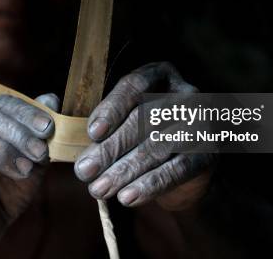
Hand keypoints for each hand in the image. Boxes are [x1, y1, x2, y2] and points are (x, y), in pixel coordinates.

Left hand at [74, 62, 214, 210]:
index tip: (91, 132)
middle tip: (84, 171)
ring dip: (124, 171)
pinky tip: (127, 197)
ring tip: (99, 189)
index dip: (112, 109)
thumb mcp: (123, 120)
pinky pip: (175, 170)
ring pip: (156, 147)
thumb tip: (64, 128)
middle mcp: (184, 93)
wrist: (185, 165)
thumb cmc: (144, 134)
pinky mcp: (207, 153)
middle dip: (109, 148)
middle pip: (142, 119)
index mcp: (160, 76)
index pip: (134, 86)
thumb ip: (99, 124)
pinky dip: (149, 186)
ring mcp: (200, 122)